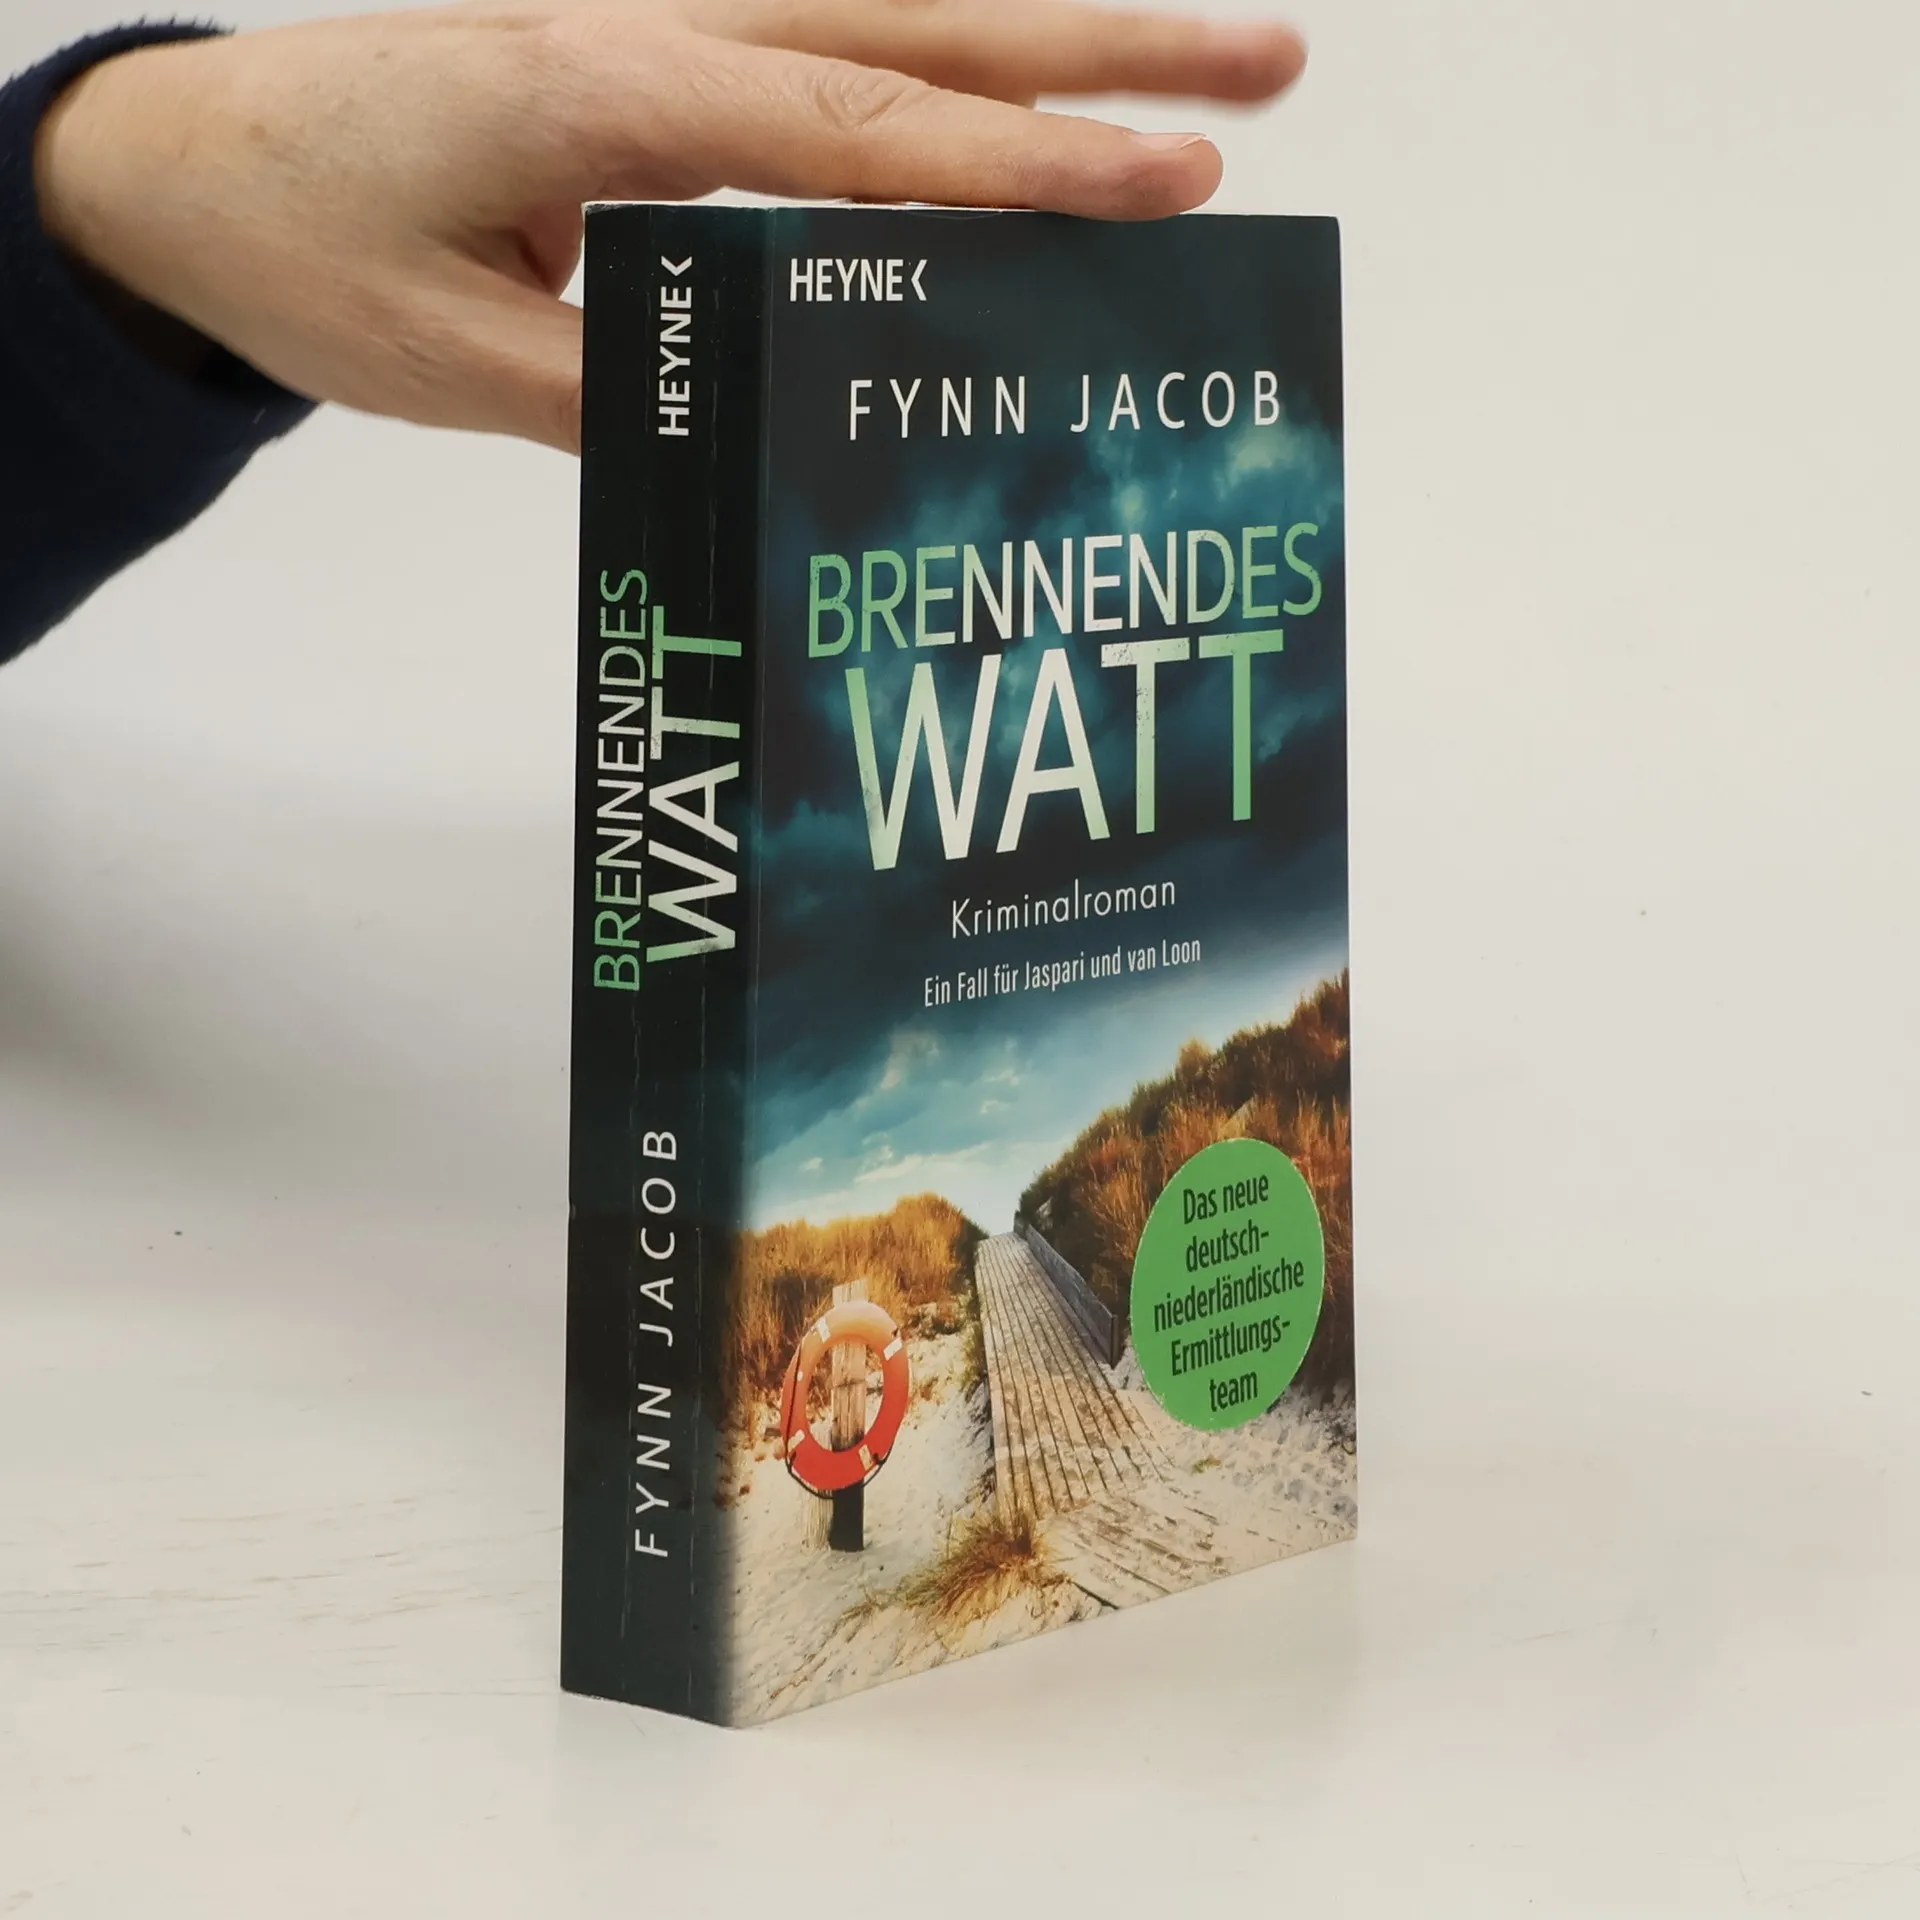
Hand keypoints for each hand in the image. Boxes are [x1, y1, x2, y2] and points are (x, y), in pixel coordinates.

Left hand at [33, 2, 1305, 452]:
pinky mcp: (664, 71)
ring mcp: (669, 36)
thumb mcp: (450, 364)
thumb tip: (782, 431)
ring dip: (1057, 44)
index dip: (1026, 163)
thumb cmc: (300, 246)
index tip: (1170, 181)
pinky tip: (1035, 110)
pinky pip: (838, 65)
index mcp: (609, 89)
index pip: (866, 129)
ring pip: (899, 24)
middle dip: (1107, 50)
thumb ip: (625, 395)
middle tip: (1268, 70)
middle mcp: (660, 32)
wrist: (182, 165)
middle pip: (925, 31)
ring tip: (1206, 77)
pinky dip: (955, 84)